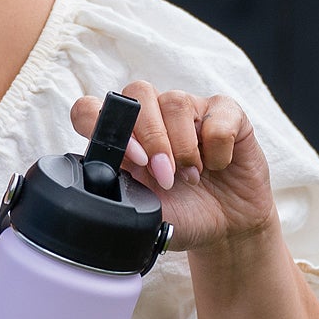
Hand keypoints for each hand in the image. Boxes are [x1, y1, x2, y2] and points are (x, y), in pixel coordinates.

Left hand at [70, 81, 277, 256]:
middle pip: (138, 92)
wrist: (229, 227)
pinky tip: (217, 166)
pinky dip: (217, 149)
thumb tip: (98, 181)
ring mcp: (189, 110)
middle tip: (165, 176)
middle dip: (151, 138)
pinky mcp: (225, 112)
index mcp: (123, 137)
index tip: (133, 160)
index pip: (90, 109)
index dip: (103, 125)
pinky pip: (217, 116)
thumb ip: (119, 194)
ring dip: (183, 147)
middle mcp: (153, 116)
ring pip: (176, 101)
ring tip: (191, 177)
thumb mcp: (144, 214)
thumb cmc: (183, 215)